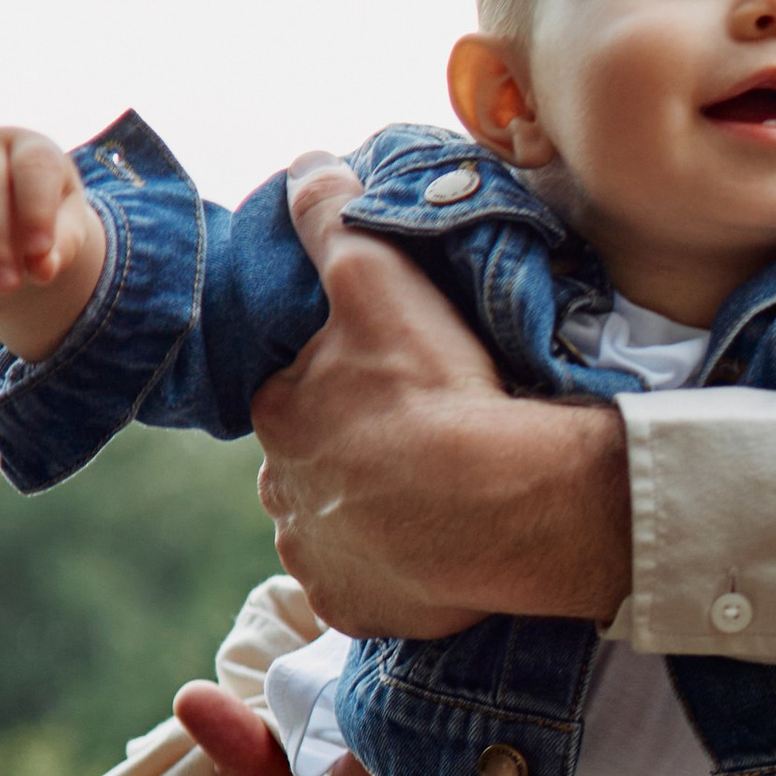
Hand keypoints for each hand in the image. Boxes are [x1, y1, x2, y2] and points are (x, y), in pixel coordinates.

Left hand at [250, 158, 631, 638]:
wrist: (494, 503)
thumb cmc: (434, 389)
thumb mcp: (379, 279)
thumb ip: (335, 220)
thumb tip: (305, 166)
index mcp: (281, 415)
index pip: (298, 396)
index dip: (344, 388)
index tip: (397, 388)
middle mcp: (283, 495)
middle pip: (316, 466)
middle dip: (355, 457)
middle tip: (424, 444)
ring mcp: (319, 560)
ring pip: (339, 529)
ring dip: (374, 517)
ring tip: (439, 500)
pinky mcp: (359, 610)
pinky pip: (370, 589)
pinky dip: (396, 574)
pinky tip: (438, 553)